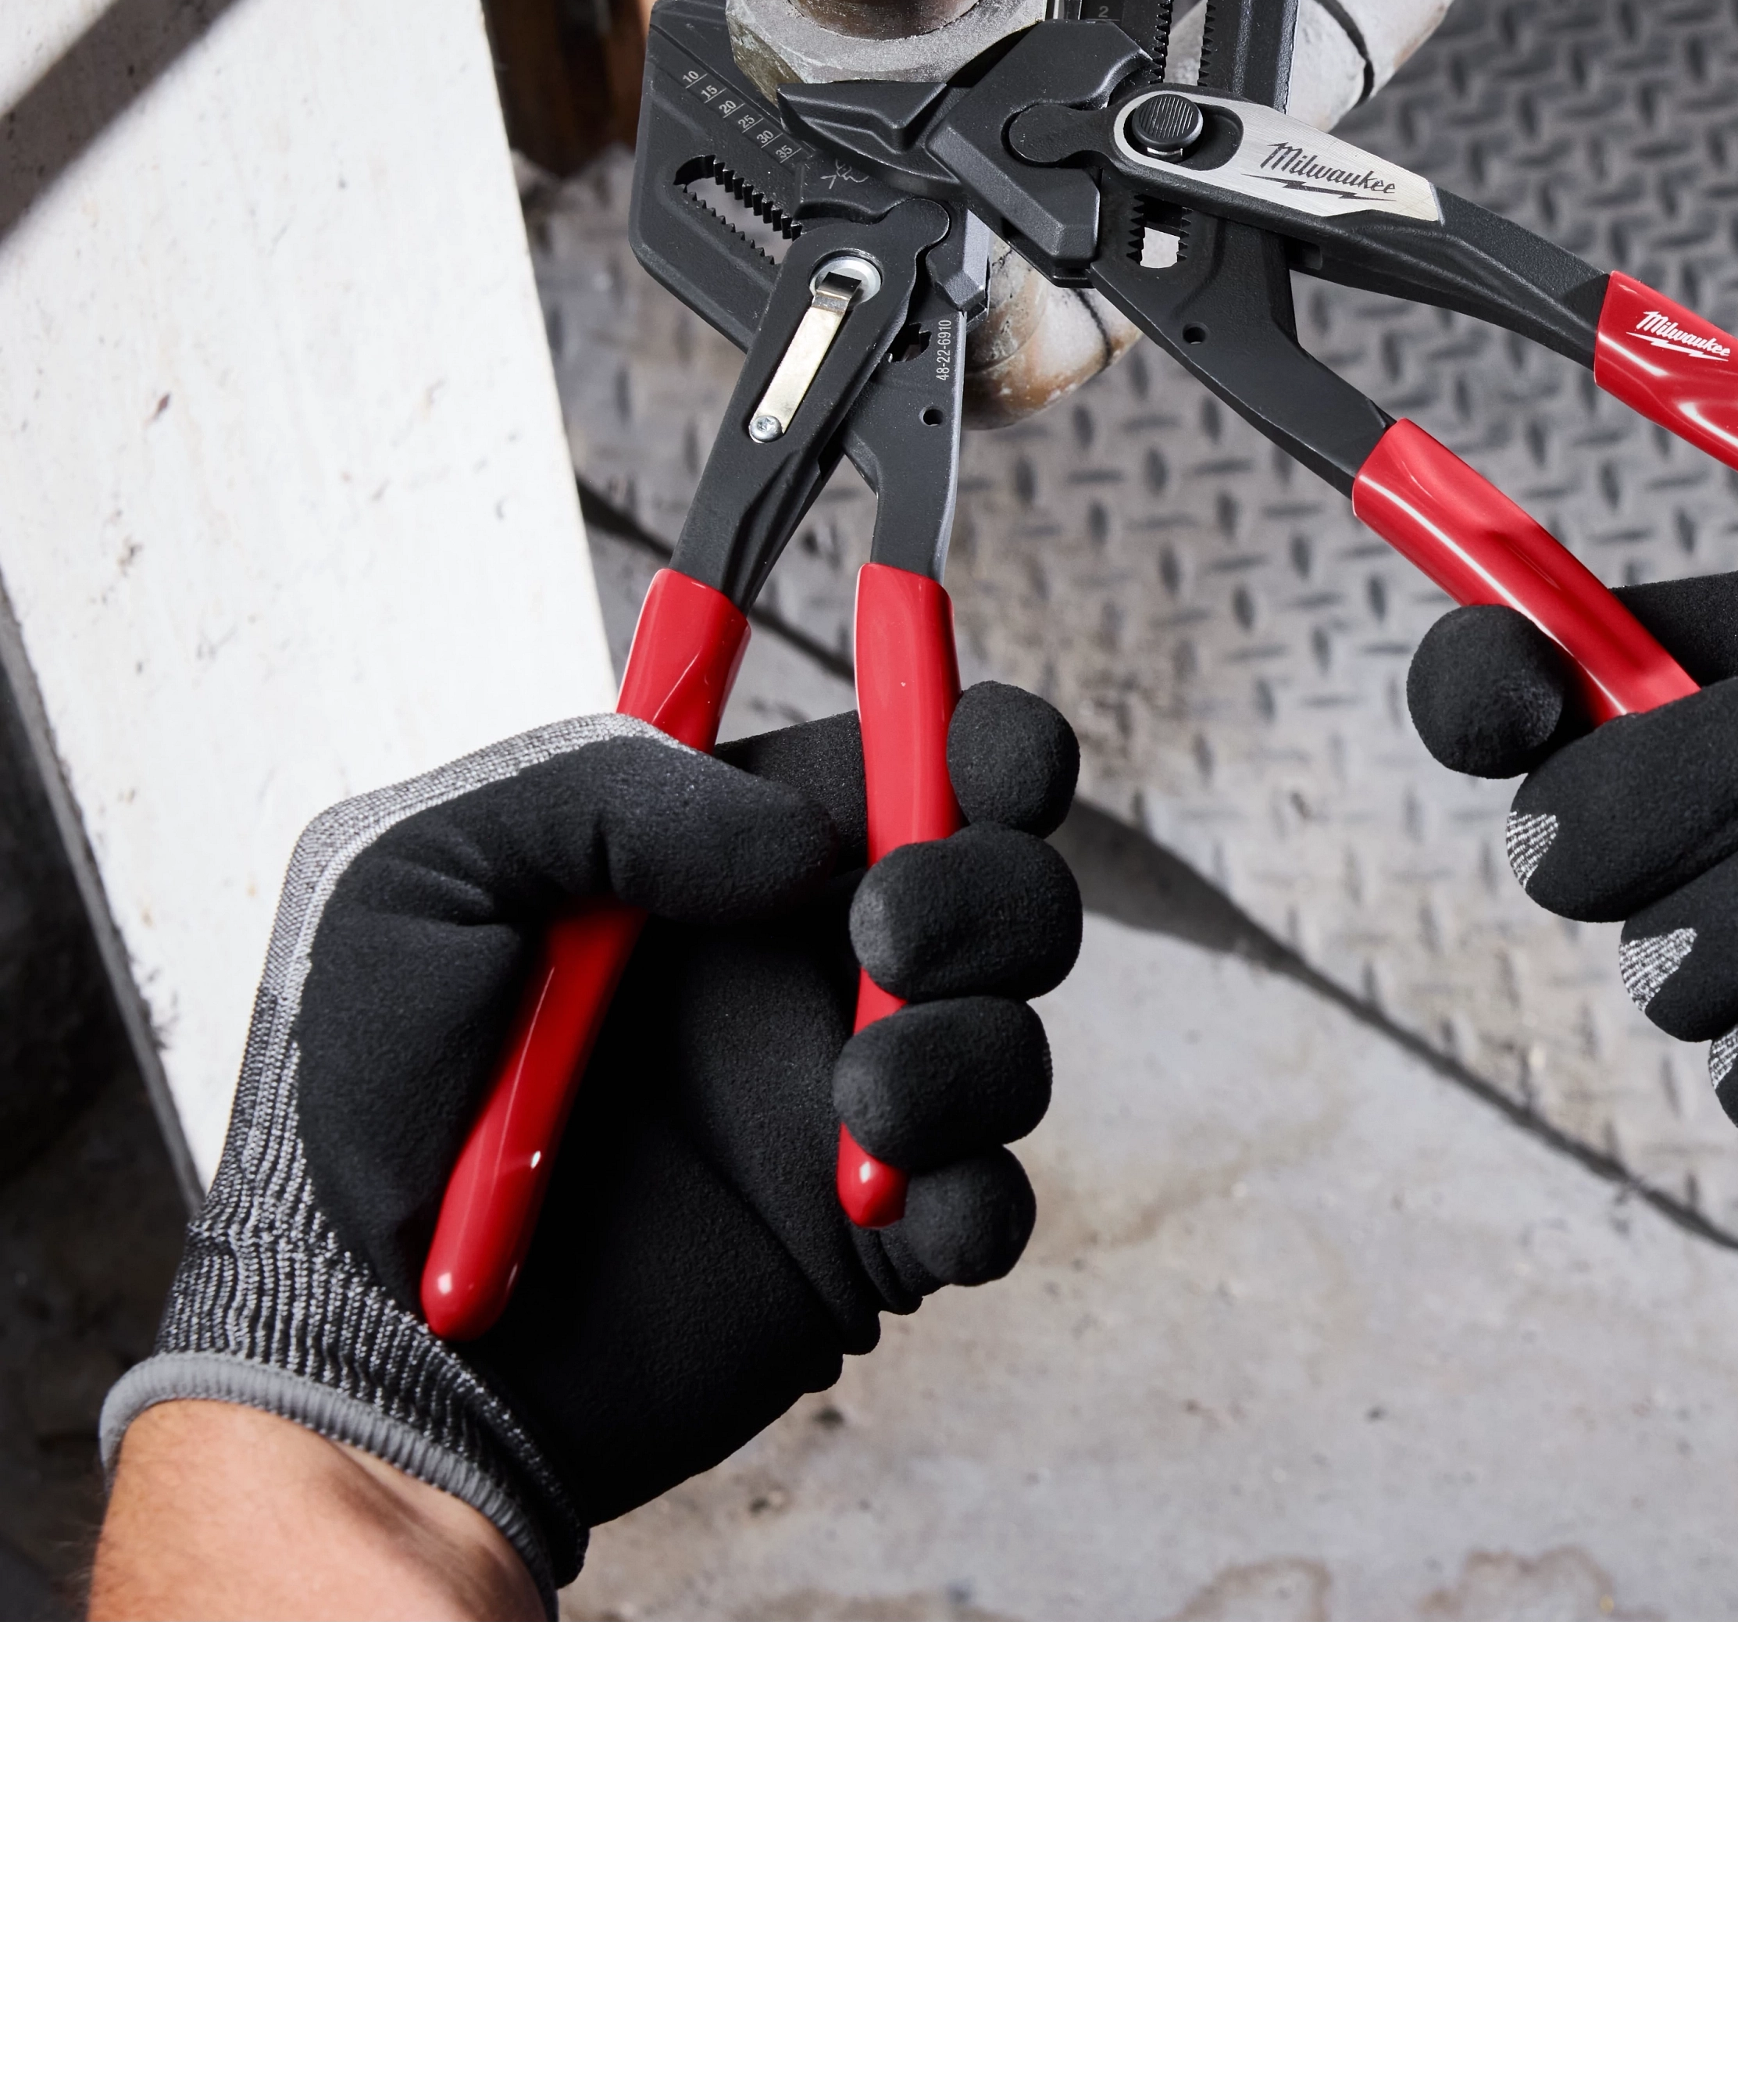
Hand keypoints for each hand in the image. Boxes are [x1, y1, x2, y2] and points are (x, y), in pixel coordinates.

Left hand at [104, 685, 1082, 1598]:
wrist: (372, 1358)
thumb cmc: (363, 1112)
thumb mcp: (420, 881)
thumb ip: (606, 796)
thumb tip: (803, 837)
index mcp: (728, 862)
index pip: (910, 758)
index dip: (983, 741)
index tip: (977, 760)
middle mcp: (809, 973)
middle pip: (1007, 886)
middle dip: (986, 892)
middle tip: (881, 936)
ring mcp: (848, 1110)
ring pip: (1013, 1042)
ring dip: (966, 1052)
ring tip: (856, 1096)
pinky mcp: (867, 1248)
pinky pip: (995, 1208)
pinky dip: (972, 1200)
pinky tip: (880, 1207)